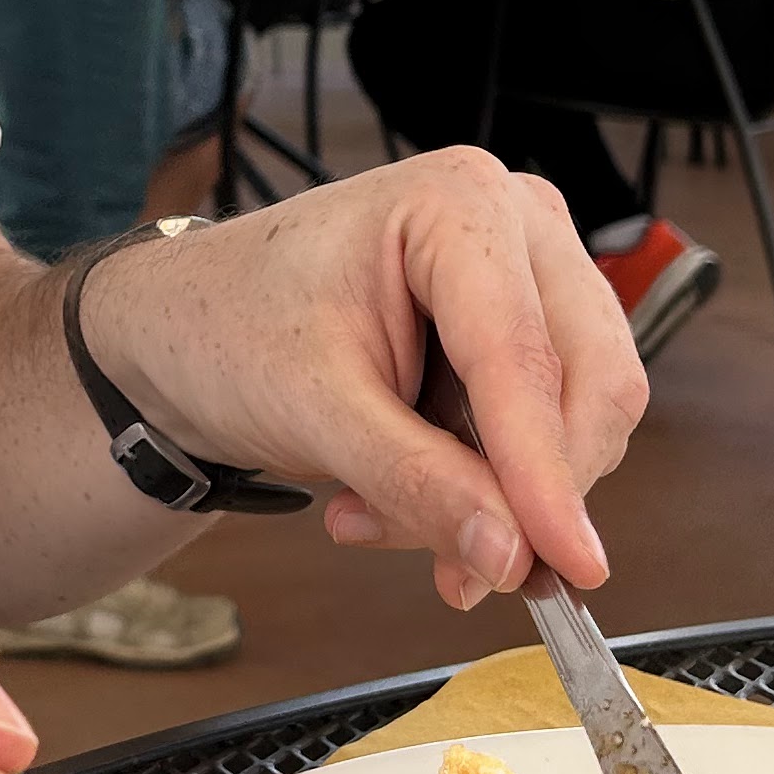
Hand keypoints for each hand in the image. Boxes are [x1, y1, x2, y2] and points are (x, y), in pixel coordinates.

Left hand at [75, 156, 643, 611]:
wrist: (187, 328)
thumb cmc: (230, 328)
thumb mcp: (313, 412)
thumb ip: (417, 483)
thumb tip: (512, 555)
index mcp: (458, 203)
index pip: (525, 358)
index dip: (548, 473)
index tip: (569, 565)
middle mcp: (515, 221)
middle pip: (586, 385)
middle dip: (523, 494)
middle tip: (450, 570)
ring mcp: (530, 271)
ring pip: (577, 419)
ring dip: (493, 498)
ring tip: (373, 512)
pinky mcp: (526, 327)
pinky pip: (549, 430)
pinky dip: (485, 486)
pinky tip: (394, 496)